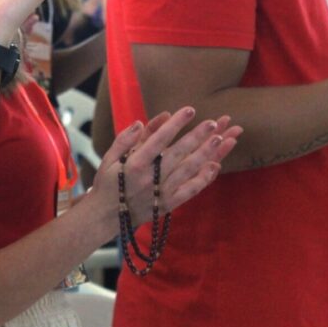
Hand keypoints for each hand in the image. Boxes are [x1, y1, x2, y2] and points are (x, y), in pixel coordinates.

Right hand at [93, 109, 241, 224]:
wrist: (106, 217)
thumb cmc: (108, 183)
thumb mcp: (108, 158)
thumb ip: (124, 139)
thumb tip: (140, 122)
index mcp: (135, 163)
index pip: (159, 139)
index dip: (176, 124)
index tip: (190, 110)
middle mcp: (151, 177)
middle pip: (178, 153)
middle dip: (197, 136)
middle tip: (213, 122)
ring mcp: (161, 192)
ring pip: (188, 170)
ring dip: (206, 153)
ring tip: (221, 139)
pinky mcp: (169, 205)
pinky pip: (190, 191)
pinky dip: (204, 179)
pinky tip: (216, 166)